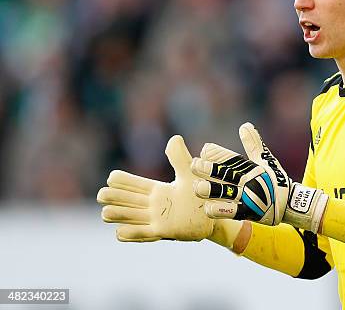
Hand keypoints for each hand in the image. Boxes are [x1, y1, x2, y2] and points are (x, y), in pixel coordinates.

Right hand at [97, 135, 214, 241]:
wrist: (213, 216)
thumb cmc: (200, 194)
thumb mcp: (189, 174)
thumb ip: (180, 158)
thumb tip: (174, 138)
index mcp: (156, 190)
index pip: (130, 183)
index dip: (120, 180)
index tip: (113, 178)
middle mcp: (151, 205)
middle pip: (123, 199)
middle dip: (111, 197)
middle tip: (104, 195)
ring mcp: (155, 219)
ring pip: (127, 217)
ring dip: (116, 215)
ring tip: (106, 213)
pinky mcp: (162, 232)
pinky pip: (140, 234)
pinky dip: (129, 233)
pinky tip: (121, 231)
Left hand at [191, 122, 328, 231]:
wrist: (292, 203)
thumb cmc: (275, 180)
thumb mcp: (265, 160)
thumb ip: (254, 144)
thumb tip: (245, 125)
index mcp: (251, 168)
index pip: (233, 159)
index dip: (219, 154)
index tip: (205, 149)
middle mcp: (249, 181)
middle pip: (226, 174)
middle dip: (209, 170)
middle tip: (194, 165)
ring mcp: (250, 197)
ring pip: (227, 193)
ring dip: (212, 190)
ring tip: (196, 187)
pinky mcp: (251, 212)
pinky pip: (234, 212)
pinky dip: (221, 210)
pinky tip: (208, 208)